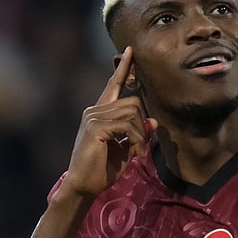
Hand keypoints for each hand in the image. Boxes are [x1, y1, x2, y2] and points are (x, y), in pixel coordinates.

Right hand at [60, 47, 156, 197]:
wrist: (83, 186)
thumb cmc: (101, 170)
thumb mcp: (125, 150)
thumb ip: (137, 134)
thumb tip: (154, 122)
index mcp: (100, 113)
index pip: (113, 85)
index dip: (123, 69)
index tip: (131, 51)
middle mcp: (94, 111)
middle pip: (134, 103)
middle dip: (143, 126)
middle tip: (140, 148)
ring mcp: (93, 117)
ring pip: (133, 113)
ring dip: (140, 136)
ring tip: (136, 153)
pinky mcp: (96, 127)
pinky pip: (127, 125)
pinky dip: (136, 140)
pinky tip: (132, 153)